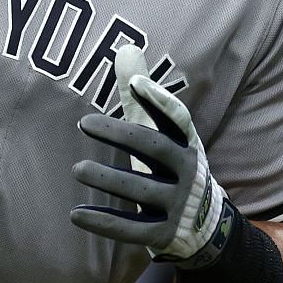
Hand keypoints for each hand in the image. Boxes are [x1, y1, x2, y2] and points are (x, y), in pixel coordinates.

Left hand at [70, 45, 233, 267]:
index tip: (135, 85)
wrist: (206, 226)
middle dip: (120, 135)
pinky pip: (132, 229)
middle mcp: (187, 171)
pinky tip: (76, 214)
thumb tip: (125, 48)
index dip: (159, 101)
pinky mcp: (164, 234)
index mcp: (187, 144)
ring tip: (77, 169)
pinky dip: (104, 222)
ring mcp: (178, 205)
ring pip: (141, 190)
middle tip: (83, 122)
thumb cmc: (173, 168)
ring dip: (107, 179)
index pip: (177, 119)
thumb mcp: (165, 134)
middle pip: (155, 149)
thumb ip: (141, 97)